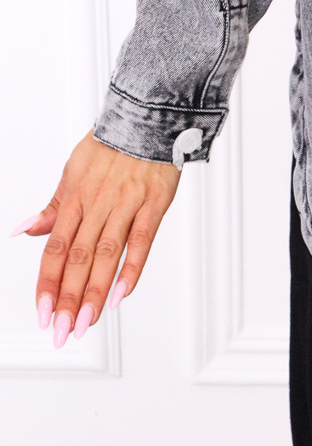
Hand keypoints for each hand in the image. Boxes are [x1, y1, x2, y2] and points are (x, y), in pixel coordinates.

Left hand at [13, 131, 179, 346]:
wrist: (150, 114)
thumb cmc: (111, 143)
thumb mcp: (73, 169)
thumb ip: (53, 206)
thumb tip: (23, 231)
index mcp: (76, 195)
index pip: (57, 248)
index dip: (49, 283)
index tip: (43, 313)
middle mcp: (98, 202)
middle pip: (80, 257)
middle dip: (70, 299)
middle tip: (63, 331)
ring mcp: (127, 202)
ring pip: (108, 253)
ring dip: (96, 292)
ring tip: (87, 322)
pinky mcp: (154, 201)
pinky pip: (142, 239)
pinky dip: (132, 268)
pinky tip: (122, 294)